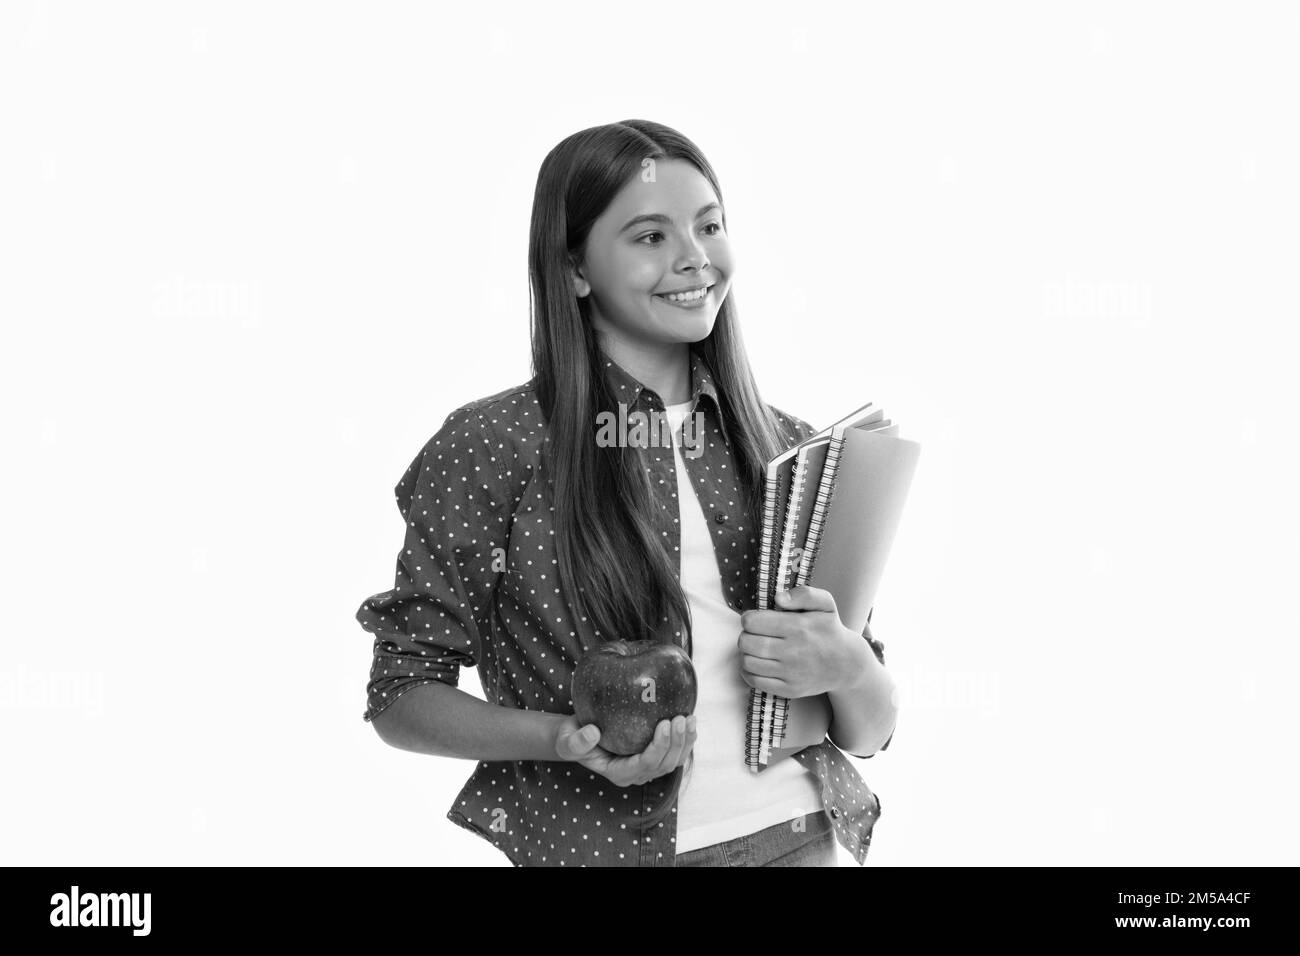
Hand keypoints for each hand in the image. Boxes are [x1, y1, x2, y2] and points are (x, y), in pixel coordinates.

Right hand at [553, 713, 696, 786]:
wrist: (578, 736)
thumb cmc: (572, 738)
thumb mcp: (567, 741)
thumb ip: (576, 742)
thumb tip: (593, 733)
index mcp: (619, 773)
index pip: (645, 765)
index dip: (658, 747)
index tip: (664, 723)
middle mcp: (636, 774)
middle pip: (664, 765)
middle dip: (676, 743)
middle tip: (680, 717)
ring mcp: (647, 766)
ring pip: (674, 761)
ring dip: (686, 742)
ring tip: (690, 718)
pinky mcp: (654, 755)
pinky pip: (675, 752)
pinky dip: (685, 739)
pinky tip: (690, 720)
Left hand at [738, 585, 869, 697]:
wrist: (846, 664)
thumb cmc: (830, 630)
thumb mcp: (825, 603)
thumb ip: (804, 594)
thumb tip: (779, 598)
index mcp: (798, 627)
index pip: (752, 622)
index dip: (749, 618)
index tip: (756, 619)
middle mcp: (792, 651)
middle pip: (746, 642)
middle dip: (745, 635)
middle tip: (755, 634)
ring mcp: (790, 673)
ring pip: (747, 662)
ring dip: (746, 653)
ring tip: (756, 648)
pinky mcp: (788, 690)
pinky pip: (755, 681)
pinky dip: (749, 671)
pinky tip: (758, 663)